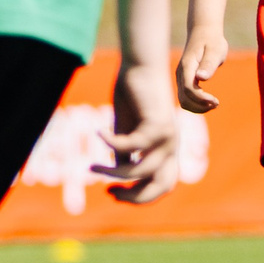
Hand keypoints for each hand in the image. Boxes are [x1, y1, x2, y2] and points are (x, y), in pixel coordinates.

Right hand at [98, 59, 182, 203]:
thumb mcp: (126, 131)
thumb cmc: (133, 96)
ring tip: (91, 167)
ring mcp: (168, 137)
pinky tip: (98, 134)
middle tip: (109, 192)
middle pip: (163, 186)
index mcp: (166, 150)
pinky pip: (132, 145)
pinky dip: (111, 144)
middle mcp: (171, 147)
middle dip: (136, 197)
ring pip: (142, 170)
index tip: (111, 192)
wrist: (142, 66)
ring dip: (114, 173)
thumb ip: (125, 153)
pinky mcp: (158, 123)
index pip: (162, 185)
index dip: (139, 196)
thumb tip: (116, 173)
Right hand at [176, 25, 227, 112]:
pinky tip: (208, 101)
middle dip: (199, 106)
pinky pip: (185, 98)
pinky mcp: (184, 80)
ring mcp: (181, 78)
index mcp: (187, 67)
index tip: (216, 101)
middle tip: (216, 104)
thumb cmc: (212, 41)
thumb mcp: (215, 50)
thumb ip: (208, 64)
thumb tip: (201, 78)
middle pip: (184, 99)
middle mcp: (181, 74)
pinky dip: (196, 104)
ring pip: (183, 101)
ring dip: (197, 108)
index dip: (201, 99)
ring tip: (214, 104)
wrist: (203, 32)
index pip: (189, 89)